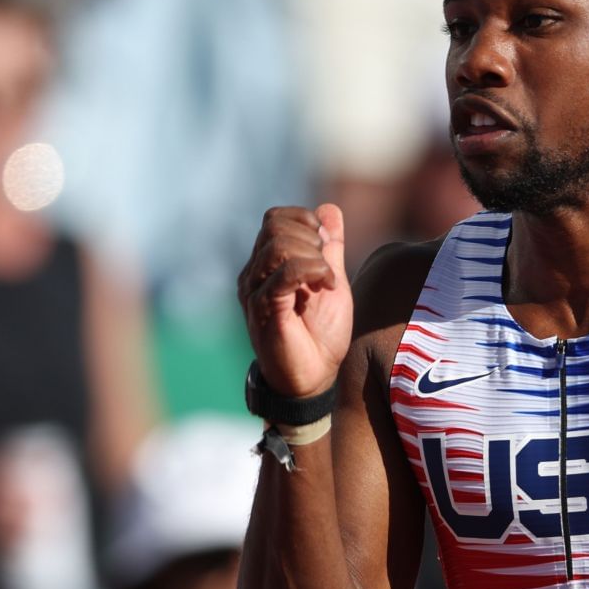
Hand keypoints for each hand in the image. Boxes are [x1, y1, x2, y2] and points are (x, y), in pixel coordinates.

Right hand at [238, 203, 350, 396]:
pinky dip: (312, 271)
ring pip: (278, 245)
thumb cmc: (320, 335)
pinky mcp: (265, 309)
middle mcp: (255, 274)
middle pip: (274, 225)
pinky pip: (284, 274)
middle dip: (310, 236)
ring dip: (313, 256)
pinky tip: (327, 286)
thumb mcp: (333, 282)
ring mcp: (256, 291)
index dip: (304, 220)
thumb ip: (330, 248)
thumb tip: (328, 210)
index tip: (326, 245)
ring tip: (327, 280)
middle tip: (327, 266)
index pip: (275, 218)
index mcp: (267, 265)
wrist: (313, 378)